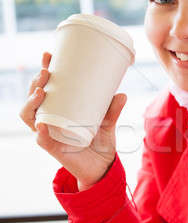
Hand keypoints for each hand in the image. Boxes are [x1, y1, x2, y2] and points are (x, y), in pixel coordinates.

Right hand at [19, 51, 126, 188]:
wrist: (102, 167)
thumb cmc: (100, 141)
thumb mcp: (108, 122)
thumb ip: (113, 110)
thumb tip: (122, 94)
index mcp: (58, 109)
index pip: (44, 87)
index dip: (43, 71)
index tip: (49, 55)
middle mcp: (49, 119)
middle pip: (33, 98)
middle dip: (36, 82)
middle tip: (47, 72)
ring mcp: (49, 133)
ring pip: (29, 116)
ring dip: (31, 102)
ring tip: (42, 91)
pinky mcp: (53, 149)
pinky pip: (41, 139)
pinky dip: (40, 131)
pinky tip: (41, 124)